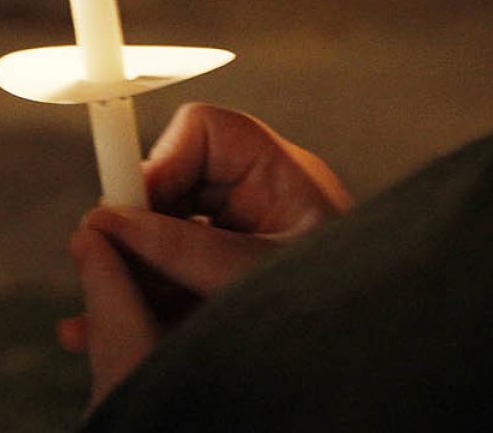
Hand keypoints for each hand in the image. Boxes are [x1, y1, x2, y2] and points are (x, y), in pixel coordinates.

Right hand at [60, 104, 351, 409]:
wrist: (386, 361)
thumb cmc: (344, 306)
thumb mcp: (254, 274)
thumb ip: (184, 249)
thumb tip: (110, 223)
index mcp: (282, 174)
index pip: (202, 130)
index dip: (158, 161)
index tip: (126, 210)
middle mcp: (260, 199)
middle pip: (174, 185)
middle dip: (136, 227)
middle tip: (106, 264)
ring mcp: (245, 241)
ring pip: (166, 236)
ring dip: (133, 271)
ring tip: (106, 313)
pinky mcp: (229, 283)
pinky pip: (175, 276)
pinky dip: (145, 299)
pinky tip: (113, 326)